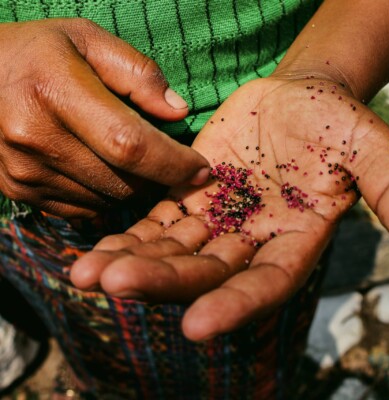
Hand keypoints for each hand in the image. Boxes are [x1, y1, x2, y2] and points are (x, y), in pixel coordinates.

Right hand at [0, 18, 208, 216]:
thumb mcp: (89, 41)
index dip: (173, 163)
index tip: (201, 170)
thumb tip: (178, 112)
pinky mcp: (19, 190)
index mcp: (55, 92)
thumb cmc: (40, 53)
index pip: (130, 145)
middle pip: (123, 182)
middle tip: (163, 159)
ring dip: (130, 186)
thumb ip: (138, 73)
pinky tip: (98, 169)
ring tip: (125, 159)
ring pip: (107, 200)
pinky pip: (84, 209)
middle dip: (156, 178)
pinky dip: (103, 195)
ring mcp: (24, 171)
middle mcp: (35, 138)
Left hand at [71, 77, 388, 339]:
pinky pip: (157, 223)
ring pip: (172, 251)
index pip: (265, 285)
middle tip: (113, 285)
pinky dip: (130, 235)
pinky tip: (98, 246)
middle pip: (204, 272)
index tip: (197, 325)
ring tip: (87, 274)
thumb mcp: (366, 146)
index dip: (235, 305)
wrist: (295, 100)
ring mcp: (219, 223)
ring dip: (131, 262)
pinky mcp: (191, 199)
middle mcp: (252, 243)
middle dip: (161, 280)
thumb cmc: (333, 122)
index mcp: (294, 242)